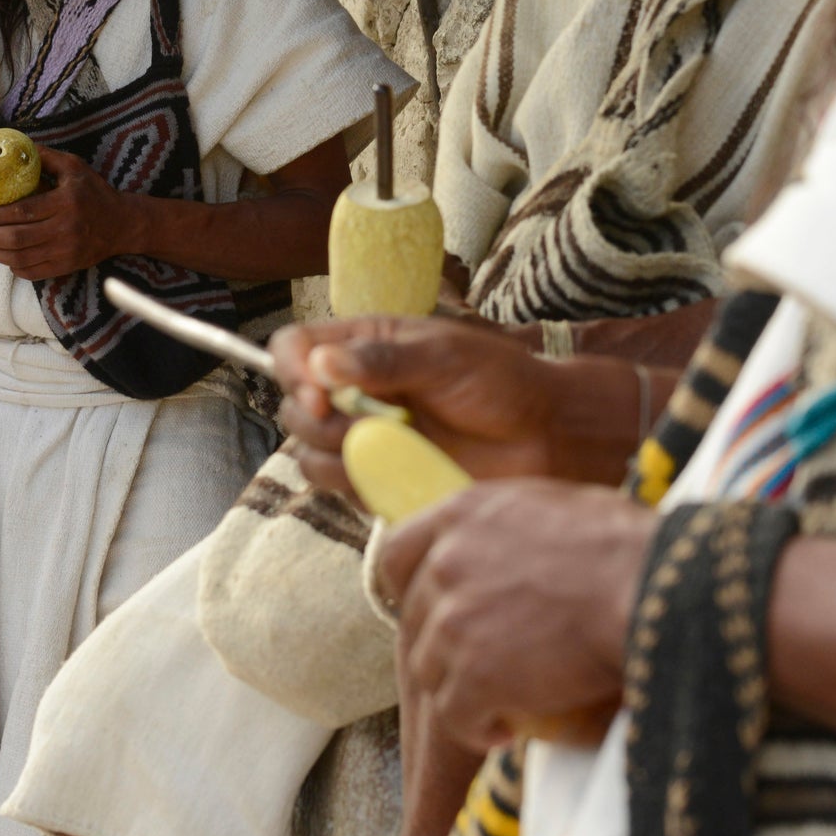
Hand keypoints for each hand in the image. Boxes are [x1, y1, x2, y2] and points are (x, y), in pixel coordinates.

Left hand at [0, 148, 138, 279]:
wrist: (122, 224)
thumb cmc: (95, 192)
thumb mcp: (74, 167)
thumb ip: (45, 157)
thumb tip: (16, 149)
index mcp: (65, 201)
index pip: (23, 211)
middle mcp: (66, 229)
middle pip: (17, 238)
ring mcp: (66, 251)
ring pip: (20, 258)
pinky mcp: (67, 267)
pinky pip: (32, 272)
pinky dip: (14, 267)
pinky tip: (9, 256)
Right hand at [270, 314, 559, 496]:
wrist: (543, 435)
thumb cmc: (500, 382)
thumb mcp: (443, 357)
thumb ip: (382, 360)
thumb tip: (321, 363)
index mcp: (364, 346)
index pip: (294, 347)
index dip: (291, 370)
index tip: (319, 395)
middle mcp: (354, 390)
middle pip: (293, 408)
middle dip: (319, 423)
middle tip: (370, 426)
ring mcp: (365, 438)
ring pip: (309, 456)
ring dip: (339, 458)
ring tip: (397, 448)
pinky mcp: (378, 479)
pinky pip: (340, 489)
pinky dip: (360, 485)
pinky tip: (404, 471)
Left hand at [379, 478, 652, 753]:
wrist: (648, 589)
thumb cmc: (623, 544)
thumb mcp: (553, 504)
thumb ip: (509, 524)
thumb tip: (514, 534)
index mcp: (462, 514)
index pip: (397, 554)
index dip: (411, 588)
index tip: (434, 611)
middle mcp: (445, 563)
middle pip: (416, 621)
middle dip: (445, 648)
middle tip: (484, 667)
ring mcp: (453, 621)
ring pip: (430, 672)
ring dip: (461, 690)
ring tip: (501, 703)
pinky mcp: (472, 676)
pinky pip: (454, 717)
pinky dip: (477, 729)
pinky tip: (505, 732)